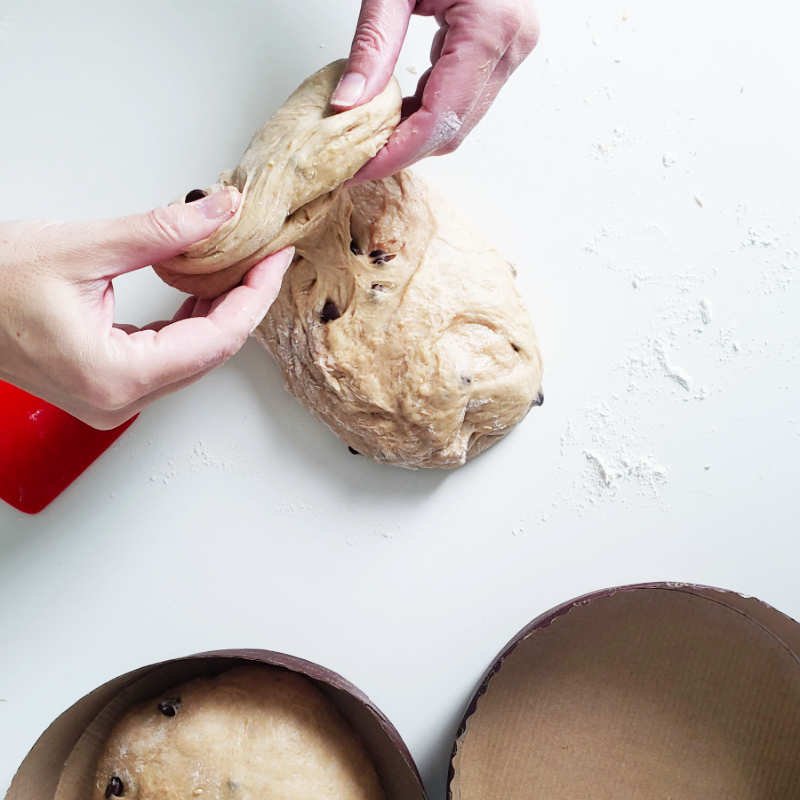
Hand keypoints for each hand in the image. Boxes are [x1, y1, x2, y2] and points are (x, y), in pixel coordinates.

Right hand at [0, 189, 292, 428]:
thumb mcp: (82, 248)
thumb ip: (162, 231)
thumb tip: (220, 211)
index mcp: (116, 377)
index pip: (216, 340)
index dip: (254, 295)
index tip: (276, 260)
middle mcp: (119, 400)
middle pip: (211, 353)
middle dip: (243, 301)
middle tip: (265, 257)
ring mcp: (113, 399)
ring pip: (193, 357)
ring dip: (219, 312)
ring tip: (240, 267)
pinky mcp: (107, 386)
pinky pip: (168, 358)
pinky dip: (190, 324)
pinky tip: (202, 291)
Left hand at [331, 0, 538, 181]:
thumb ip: (373, 46)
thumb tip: (347, 106)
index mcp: (492, 27)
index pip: (440, 118)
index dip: (396, 153)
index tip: (358, 170)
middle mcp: (513, 43)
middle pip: (453, 128)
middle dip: (403, 150)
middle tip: (355, 160)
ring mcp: (514, 47)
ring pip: (460, 120)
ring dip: (414, 134)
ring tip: (369, 138)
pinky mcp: (504, 45)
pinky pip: (463, 98)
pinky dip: (427, 111)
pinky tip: (394, 112)